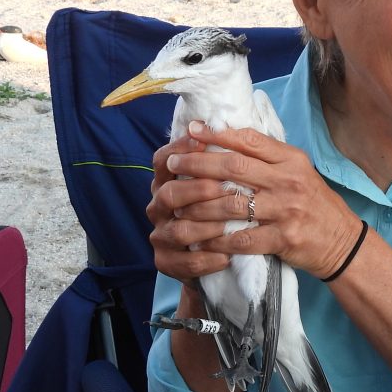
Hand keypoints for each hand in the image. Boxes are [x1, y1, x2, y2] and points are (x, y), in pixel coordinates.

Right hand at [146, 134, 233, 282]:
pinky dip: (207, 260)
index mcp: (166, 184)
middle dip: (197, 190)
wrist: (213, 260)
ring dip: (207, 226)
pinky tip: (228, 257)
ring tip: (233, 225)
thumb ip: (218, 162)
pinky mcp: (166, 263)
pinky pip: (185, 263)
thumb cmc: (219, 214)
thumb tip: (230, 128)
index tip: (201, 141)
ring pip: (178, 230)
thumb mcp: (217, 186)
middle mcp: (158, 208)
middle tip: (226, 188)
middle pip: (169, 194)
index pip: (163, 161)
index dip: (179, 149)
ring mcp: (160, 237)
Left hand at [152, 123, 362, 279]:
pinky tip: (199, 238)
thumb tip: (228, 138)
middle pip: (234, 167)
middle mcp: (288, 181)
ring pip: (232, 203)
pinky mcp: (283, 238)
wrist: (342, 241)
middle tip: (173, 164)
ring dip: (199, 205)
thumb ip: (269, 157)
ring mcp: (286, 210)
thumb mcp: (298, 172)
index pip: (249, 141)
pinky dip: (217, 239)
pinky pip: (242, 238)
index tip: (191, 131)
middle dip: (198, 164)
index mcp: (291, 160)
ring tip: (178, 204)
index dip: (217, 134)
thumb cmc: (314, 204)